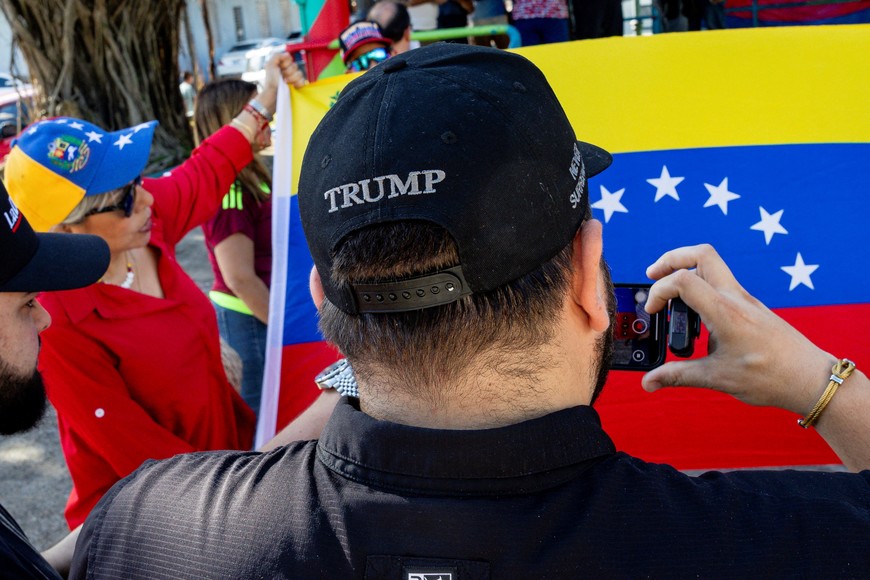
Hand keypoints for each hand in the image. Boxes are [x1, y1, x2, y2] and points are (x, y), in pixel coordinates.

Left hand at [258, 52, 305, 114]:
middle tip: (282, 77)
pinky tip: (292, 86)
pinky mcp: (298, 86)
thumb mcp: (270, 65)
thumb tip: (288, 54)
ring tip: (285, 82)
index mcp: (282, 65)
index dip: (285, 63)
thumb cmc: (270, 80)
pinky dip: (298, 83)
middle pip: (295, 66)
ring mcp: (294, 79)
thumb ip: (277, 56)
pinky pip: (303, 81)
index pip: (290, 58)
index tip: (280, 68)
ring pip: (300, 73)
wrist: (273, 94)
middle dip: (288, 71)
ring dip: (292, 78)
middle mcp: (289, 71)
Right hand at [641, 244, 833, 415]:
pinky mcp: (751, 307)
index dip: (659, 291)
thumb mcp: (717, 378)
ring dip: (687, 271)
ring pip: (713, 266)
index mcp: (725, 312)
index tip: (653, 312)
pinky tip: (697, 317)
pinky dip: (702, 288)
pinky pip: (722, 285)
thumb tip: (649, 382)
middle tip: (653, 275)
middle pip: (701, 255)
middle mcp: (735, 298)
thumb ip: (678, 376)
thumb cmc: (770, 377)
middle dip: (672, 259)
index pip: (683, 280)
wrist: (810, 378)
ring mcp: (746, 300)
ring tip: (672, 296)